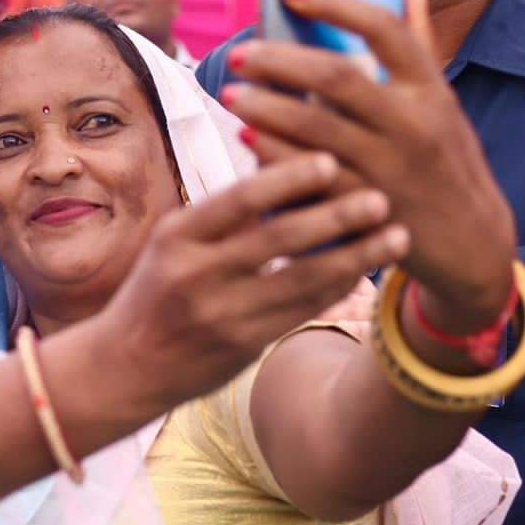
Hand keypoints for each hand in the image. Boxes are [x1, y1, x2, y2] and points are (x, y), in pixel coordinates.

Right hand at [99, 152, 406, 413]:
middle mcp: (196, 272)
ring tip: (397, 234)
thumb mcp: (171, 244)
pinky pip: (304, 309)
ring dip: (357, 255)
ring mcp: (222, 312)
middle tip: (380, 195)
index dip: (288, 177)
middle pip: (280, 237)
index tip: (330, 159)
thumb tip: (279, 162)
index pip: (239, 198)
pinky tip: (367, 269)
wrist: (128, 365)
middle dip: (336, 214)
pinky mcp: (244, 344)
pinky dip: (340, 286)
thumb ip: (222, 215)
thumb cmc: (157, 290)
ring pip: (304, 278)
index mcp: (176, 235)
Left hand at [221, 0, 515, 331]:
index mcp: (429, 88)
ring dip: (267, 107)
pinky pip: (311, 176)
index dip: (335, 4)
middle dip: (280, 60)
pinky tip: (247, 138)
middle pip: (336, 77)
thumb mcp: (443, 102)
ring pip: (317, 127)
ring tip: (232, 92)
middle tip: (239, 53)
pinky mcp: (366, 206)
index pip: (385, 30)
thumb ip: (420, 45)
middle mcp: (412, 122)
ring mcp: (389, 166)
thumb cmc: (445, 157)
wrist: (472, 241)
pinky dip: (275, 155)